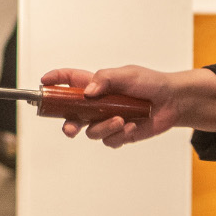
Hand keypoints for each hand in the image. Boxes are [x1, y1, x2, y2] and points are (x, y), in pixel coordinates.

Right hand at [37, 65, 215, 147]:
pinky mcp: (119, 134)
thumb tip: (87, 93)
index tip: (43, 83)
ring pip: (91, 131)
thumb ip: (105, 79)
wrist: (172, 102)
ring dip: (104, 127)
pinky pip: (109, 141)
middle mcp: (98, 104)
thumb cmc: (150, 83)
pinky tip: (132, 125)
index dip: (54, 81)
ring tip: (121, 120)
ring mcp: (107, 120)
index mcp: (96, 85)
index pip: (68, 81)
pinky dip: (119, 134)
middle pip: (70, 115)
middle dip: (67, 123)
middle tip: (71, 127)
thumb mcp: (127, 74)